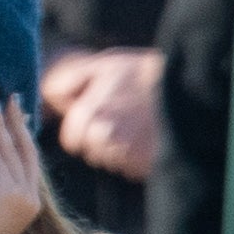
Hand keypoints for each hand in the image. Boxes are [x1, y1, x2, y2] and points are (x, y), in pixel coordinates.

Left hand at [0, 94, 52, 233]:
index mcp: (29, 204)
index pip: (28, 162)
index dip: (23, 137)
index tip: (18, 117)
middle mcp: (30, 198)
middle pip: (25, 150)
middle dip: (18, 122)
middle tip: (11, 100)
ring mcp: (20, 195)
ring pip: (10, 150)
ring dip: (0, 125)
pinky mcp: (4, 192)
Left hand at [42, 45, 161, 179]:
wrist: (188, 87)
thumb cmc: (142, 73)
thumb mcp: (101, 65)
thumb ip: (66, 83)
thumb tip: (46, 98)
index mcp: (87, 116)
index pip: (72, 140)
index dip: (83, 128)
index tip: (101, 113)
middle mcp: (104, 140)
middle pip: (92, 152)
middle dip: (102, 138)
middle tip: (124, 116)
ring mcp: (126, 156)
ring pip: (113, 161)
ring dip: (121, 148)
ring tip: (139, 124)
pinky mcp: (146, 167)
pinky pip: (133, 169)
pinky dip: (139, 157)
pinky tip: (150, 136)